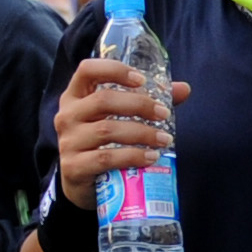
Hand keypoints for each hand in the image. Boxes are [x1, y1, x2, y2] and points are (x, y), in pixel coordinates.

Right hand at [53, 58, 186, 190]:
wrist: (80, 181)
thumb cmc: (101, 142)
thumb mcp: (118, 117)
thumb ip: (147, 100)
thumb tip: (184, 88)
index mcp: (75, 96)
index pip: (87, 70)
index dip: (114, 70)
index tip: (141, 80)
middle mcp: (67, 115)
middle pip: (103, 100)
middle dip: (139, 105)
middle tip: (163, 113)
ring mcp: (68, 142)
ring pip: (107, 130)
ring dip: (141, 133)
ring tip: (164, 139)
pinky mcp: (73, 167)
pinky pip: (106, 159)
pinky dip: (132, 157)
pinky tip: (151, 157)